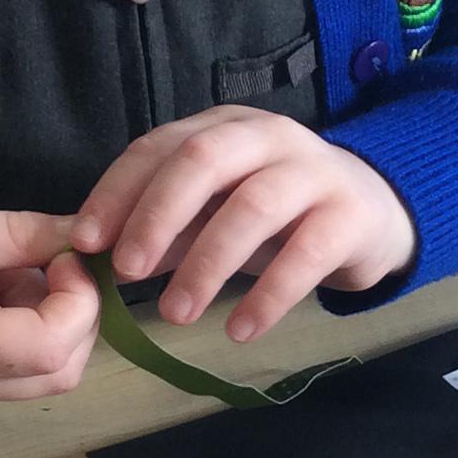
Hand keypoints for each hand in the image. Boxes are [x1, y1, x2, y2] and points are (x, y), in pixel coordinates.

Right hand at [0, 200, 100, 408]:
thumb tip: (82, 236)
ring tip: (4, 269)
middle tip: (48, 261)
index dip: (81, 299)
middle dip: (75, 315)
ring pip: (38, 375)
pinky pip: (5, 371)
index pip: (56, 347)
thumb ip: (17, 236)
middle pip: (60, 373)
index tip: (63, 253)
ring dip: (46, 322)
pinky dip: (17, 331)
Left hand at [73, 112, 414, 342]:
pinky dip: (269, 294)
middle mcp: (268, 137)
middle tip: (127, 271)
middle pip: (204, 158)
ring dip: (208, 262)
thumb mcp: (216, 213)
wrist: (373, 213)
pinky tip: (241, 330)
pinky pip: (306, 253)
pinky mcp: (351, 216)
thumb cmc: (278, 215)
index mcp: (224, 127)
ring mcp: (314, 172)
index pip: (160, 147)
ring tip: (176, 315)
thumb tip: (99, 262)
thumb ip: (165, 230)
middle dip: (158, 214)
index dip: (118, 192)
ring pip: (254, 205)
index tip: (84, 243)